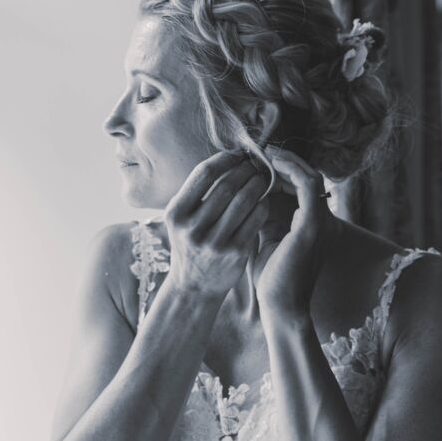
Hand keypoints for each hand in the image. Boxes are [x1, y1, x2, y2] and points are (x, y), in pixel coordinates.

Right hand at [164, 151, 270, 300]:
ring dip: (257, 184)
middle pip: (227, 185)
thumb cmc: (190, 243)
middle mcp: (193, 228)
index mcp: (176, 213)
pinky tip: (264, 199)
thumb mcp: (181, 217)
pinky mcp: (235, 253)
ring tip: (262, 178)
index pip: (204, 174)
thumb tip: (227, 158)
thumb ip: (197, 191)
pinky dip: (263, 204)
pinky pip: (256, 219)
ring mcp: (215, 242)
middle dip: (245, 170)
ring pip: (244, 201)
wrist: (194, 286)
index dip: (225, 159)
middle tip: (255, 164)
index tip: (237, 154)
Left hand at [251, 146, 335, 318]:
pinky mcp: (312, 224)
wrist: (281, 307)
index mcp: (312, 225)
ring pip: (310, 176)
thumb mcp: (268, 240)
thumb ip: (265, 218)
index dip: (283, 172)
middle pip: (308, 177)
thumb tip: (250, 196)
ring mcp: (320, 221)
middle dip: (285, 162)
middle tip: (262, 151)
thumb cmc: (272, 279)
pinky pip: (307, 185)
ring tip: (266, 153)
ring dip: (288, 162)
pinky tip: (272, 164)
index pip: (303, 187)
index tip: (260, 162)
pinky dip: (291, 170)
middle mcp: (322, 220)